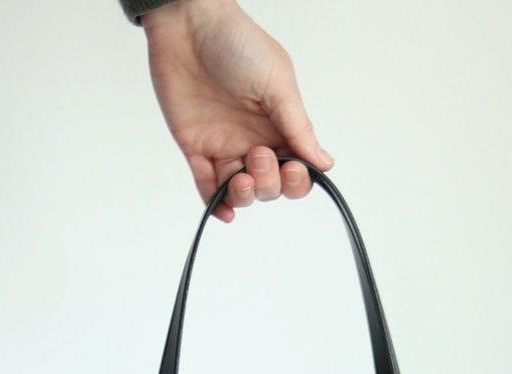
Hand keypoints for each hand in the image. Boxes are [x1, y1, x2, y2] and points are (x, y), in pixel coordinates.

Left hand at [142, 0, 332, 222]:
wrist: (188, 25)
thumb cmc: (236, 42)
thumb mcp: (277, 83)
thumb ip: (298, 126)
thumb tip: (324, 162)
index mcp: (279, 123)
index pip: (296, 166)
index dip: (297, 179)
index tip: (292, 168)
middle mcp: (254, 138)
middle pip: (270, 184)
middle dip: (269, 182)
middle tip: (259, 154)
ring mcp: (224, 145)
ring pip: (240, 190)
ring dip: (245, 194)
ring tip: (241, 176)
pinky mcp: (196, 147)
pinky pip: (207, 186)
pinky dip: (216, 203)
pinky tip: (225, 210)